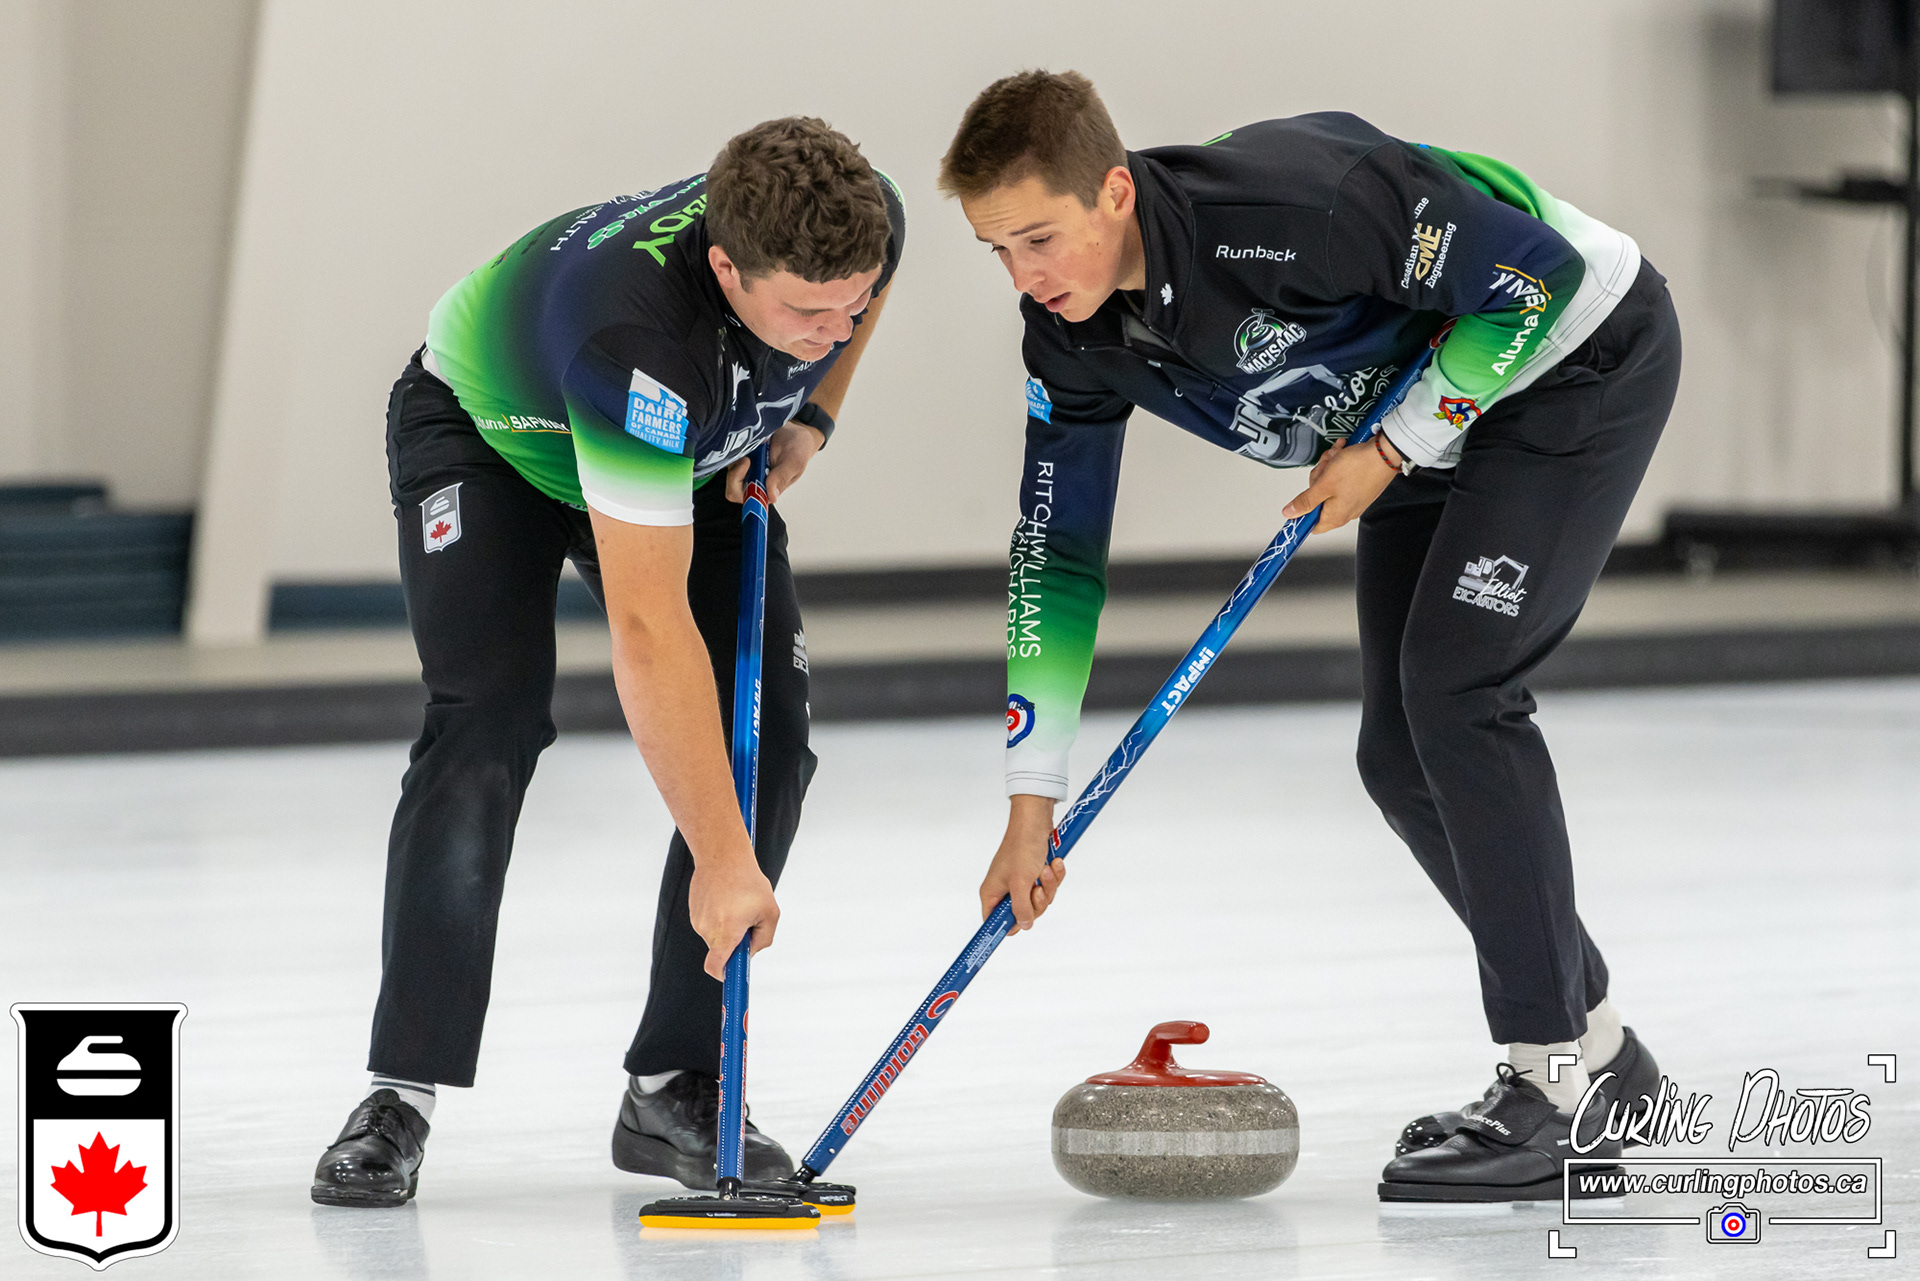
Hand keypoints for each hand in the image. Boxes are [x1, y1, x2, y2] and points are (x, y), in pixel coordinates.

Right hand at [688, 853, 779, 978]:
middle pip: (722, 950)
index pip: (716, 968)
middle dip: (735, 943)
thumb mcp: (770, 913)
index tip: (733, 977)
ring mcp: (698, 920)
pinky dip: (720, 915)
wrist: (723, 854)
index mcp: (726, 933)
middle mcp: (707, 930)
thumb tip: (749, 953)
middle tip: (749, 920)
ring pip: (716, 935)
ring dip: (729, 926)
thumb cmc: (750, 883)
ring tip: (737, 901)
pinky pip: (710, 922)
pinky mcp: (694, 910)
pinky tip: (726, 895)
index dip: (724, 976)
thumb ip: (764, 939)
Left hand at [726, 420, 825, 503]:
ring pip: (730, 470)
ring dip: (737, 457)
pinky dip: (736, 447)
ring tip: (752, 445)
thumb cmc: (798, 448)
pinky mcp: (742, 456)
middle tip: (747, 456)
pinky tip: (749, 440)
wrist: (797, 430)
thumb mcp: (793, 462)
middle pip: (733, 486)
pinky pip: (730, 455)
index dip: (741, 487)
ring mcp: (746, 469)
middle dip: (735, 471)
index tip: (747, 464)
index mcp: (768, 489)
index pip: (748, 499)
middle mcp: (755, 482)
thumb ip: (781, 478)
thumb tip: (772, 497)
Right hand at [980, 794, 1066, 931]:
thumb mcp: (1020, 883)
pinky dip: (1054, 876)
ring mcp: (1021, 882)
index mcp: (993, 892)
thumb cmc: (1022, 846)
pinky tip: (1054, 863)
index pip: (995, 921)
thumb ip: (1021, 909)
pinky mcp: (1035, 874)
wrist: (1035, 822)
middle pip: (1024, 913)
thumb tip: (1024, 926)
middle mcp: (1005, 889)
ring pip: (1040, 900)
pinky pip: (1048, 886)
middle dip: (1037, 900)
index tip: (1021, 925)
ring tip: (1046, 869)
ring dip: (1048, 885)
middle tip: (1037, 886)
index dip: (1008, 926)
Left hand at [1280, 436, 1399, 532]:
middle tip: (1324, 468)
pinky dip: (1339, 464)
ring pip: (1329, 483)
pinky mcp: (1359, 485)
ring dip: (1328, 467)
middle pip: (1318, 498)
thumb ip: (1306, 501)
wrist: (1386, 452)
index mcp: (1336, 516)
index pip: (1312, 525)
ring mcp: (1353, 497)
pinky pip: (1341, 476)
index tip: (1299, 500)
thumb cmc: (1359, 468)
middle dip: (1318, 478)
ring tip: (1336, 456)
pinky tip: (1342, 453)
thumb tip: (1290, 514)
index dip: (1303, 512)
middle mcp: (1346, 510)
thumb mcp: (1324, 484)